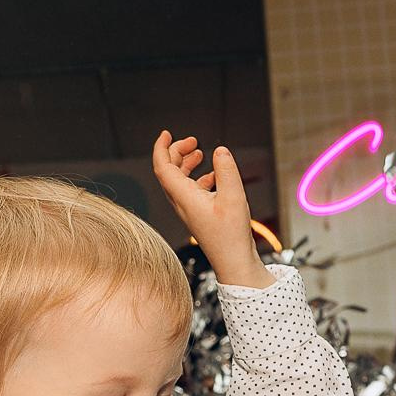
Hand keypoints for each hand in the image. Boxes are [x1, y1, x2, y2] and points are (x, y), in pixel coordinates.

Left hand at [152, 131, 272, 287]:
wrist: (233, 261)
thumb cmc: (231, 235)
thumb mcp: (233, 197)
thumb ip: (226, 170)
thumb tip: (221, 150)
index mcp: (184, 197)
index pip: (162, 167)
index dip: (161, 147)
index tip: (167, 133)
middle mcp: (182, 203)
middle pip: (169, 171)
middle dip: (178, 152)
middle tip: (193, 141)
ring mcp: (189, 209)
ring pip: (180, 180)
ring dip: (187, 164)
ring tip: (200, 153)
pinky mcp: (198, 215)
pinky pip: (192, 190)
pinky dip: (200, 177)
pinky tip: (214, 176)